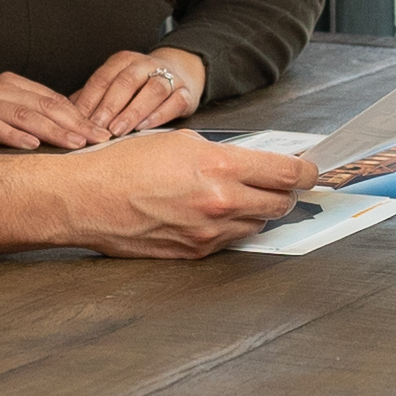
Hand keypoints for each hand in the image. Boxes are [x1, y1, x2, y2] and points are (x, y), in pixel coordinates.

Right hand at [0, 72, 102, 150]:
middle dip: (74, 124)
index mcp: (15, 86)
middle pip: (44, 106)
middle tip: (97, 141)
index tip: (104, 136)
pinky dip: (11, 135)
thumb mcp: (15, 124)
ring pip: (22, 114)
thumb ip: (43, 124)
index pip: (56, 101)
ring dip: (50, 130)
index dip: (81, 118)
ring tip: (72, 144)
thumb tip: (86, 135)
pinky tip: (30, 146)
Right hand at [50, 131, 318, 257]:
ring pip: (256, 225)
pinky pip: (228, 241)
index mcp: (220, 167)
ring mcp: (209, 233)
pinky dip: (229, 227)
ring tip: (239, 196)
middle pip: (279, 204)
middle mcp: (220, 203)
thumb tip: (250, 164)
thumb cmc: (124, 163)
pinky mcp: (194, 253)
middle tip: (280, 183)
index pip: (286, 173)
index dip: (306, 171)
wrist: (85, 199)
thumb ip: (222, 154)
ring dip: (256, 211)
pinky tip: (211, 213)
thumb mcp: (179, 142)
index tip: (310, 169)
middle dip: (285, 192)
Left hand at [72, 47, 205, 137]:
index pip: (102, 79)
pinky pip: (174, 102)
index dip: (89, 100)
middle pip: (125, 83)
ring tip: (117, 130)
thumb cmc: (139, 86)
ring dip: (133, 111)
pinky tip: (144, 127)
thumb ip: (92, 98)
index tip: (77, 120)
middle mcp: (145, 65)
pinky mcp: (185, 93)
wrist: (181, 73)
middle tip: (95, 127)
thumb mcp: (115, 85)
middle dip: (109, 106)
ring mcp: (168, 77)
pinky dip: (159, 115)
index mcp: (123, 61)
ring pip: (152, 91)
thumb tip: (65, 117)